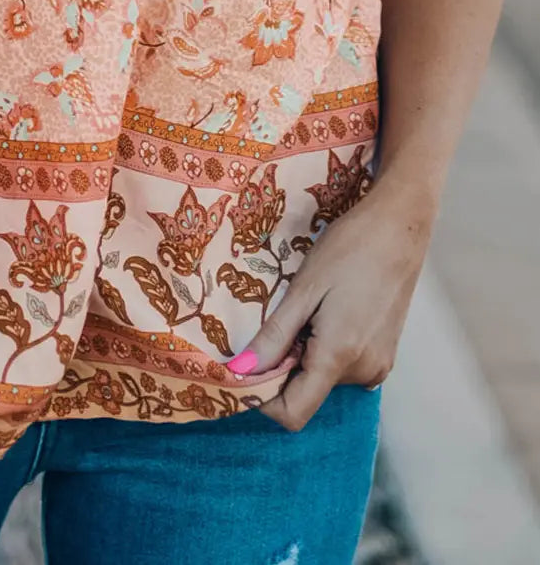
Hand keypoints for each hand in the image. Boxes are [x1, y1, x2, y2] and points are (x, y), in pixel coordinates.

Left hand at [230, 180, 434, 430]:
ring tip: (308, 308)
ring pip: (324, 378)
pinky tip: (327, 311)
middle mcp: (364, 373)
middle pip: (307, 393)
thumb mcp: (303, 290)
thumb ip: (274, 336)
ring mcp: (379, 365)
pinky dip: (325, 349)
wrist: (399, 226)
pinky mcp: (385, 354)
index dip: (262, 397)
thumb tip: (241, 371)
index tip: (244, 368)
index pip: (294, 413)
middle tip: (280, 318)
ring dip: (305, 354)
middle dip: (282, 366)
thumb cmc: (349, 250)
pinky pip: (344, 366)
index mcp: (339, 358)